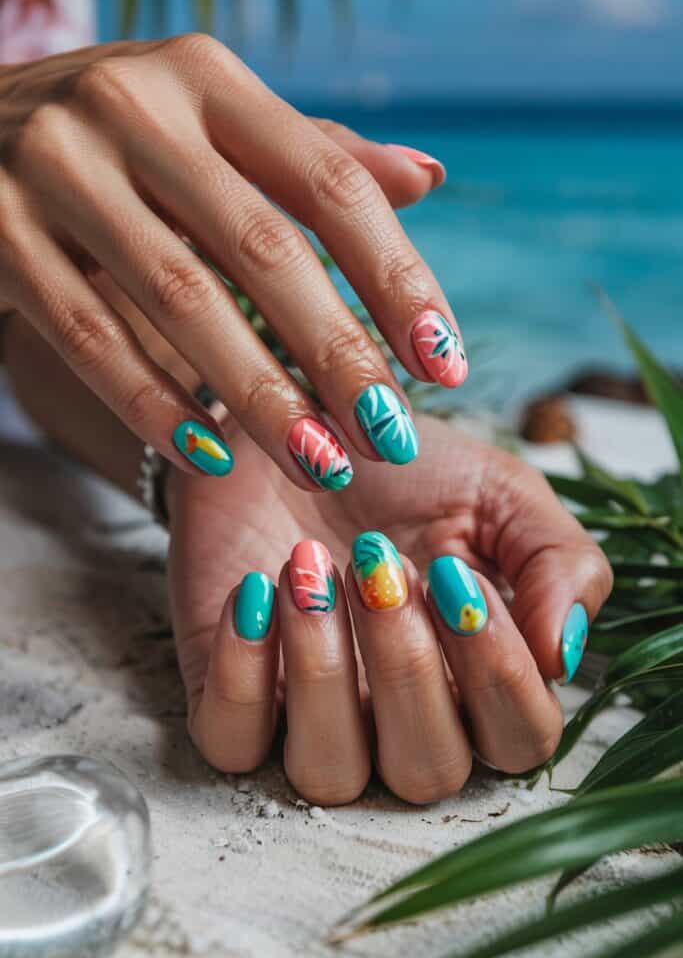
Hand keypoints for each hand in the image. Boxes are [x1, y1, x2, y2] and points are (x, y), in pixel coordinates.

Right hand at [0, 36, 461, 486]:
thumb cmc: (124, 138)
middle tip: (390, 436)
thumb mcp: (214, 122)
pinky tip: (213, 457)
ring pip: (181, 301)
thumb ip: (315, 155)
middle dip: (339, 355)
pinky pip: (89, 338)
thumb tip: (428, 179)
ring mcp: (57, 168)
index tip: (444, 365)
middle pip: (264, 250)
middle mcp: (135, 108)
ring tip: (320, 460)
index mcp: (208, 80)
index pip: (330, 185)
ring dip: (260, 396)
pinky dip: (155, 405)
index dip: (398, 280)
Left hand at [167, 413, 611, 804]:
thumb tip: (560, 654)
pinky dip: (243, 675)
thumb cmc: (404, 468)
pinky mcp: (231, 694)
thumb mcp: (501, 492)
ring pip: (328, 772)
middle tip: (377, 560)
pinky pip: (231, 742)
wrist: (293, 419)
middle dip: (406, 665)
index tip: (454, 575)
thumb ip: (559, 563)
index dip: (498, 672)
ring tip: (308, 568)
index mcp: (475, 677)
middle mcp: (397, 714)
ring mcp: (309, 713)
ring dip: (322, 671)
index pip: (519, 738)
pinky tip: (255, 591)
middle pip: (426, 770)